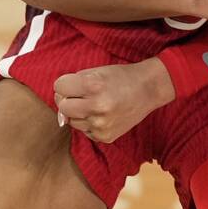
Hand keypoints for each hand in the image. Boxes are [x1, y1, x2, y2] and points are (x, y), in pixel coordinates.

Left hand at [54, 57, 175, 143]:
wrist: (148, 90)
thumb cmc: (120, 77)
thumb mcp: (96, 71)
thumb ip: (74, 83)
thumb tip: (59, 100)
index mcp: (93, 85)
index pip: (59, 87)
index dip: (64, 84)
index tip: (72, 83)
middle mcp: (96, 107)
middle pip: (62, 107)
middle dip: (68, 100)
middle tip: (80, 95)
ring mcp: (101, 125)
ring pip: (72, 121)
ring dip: (79, 113)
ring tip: (95, 104)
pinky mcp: (105, 137)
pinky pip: (85, 131)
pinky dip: (90, 123)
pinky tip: (103, 114)